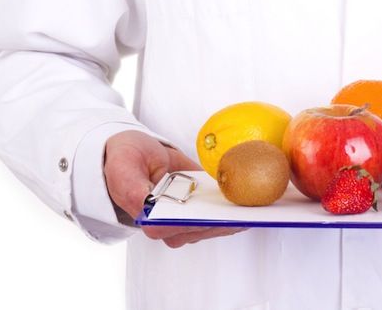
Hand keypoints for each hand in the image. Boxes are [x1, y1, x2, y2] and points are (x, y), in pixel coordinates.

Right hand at [104, 130, 245, 247]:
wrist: (136, 152)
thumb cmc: (125, 159)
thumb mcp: (123, 166)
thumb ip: (130, 186)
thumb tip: (144, 204)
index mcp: (148, 219)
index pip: (179, 227)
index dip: (201, 224)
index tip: (222, 217)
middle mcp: (169, 225)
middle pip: (203, 228)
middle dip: (226, 221)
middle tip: (249, 211)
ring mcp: (186, 219)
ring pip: (215, 224)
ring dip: (236, 216)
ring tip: (258, 207)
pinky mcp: (199, 208)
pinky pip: (220, 212)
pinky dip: (237, 207)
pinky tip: (254, 201)